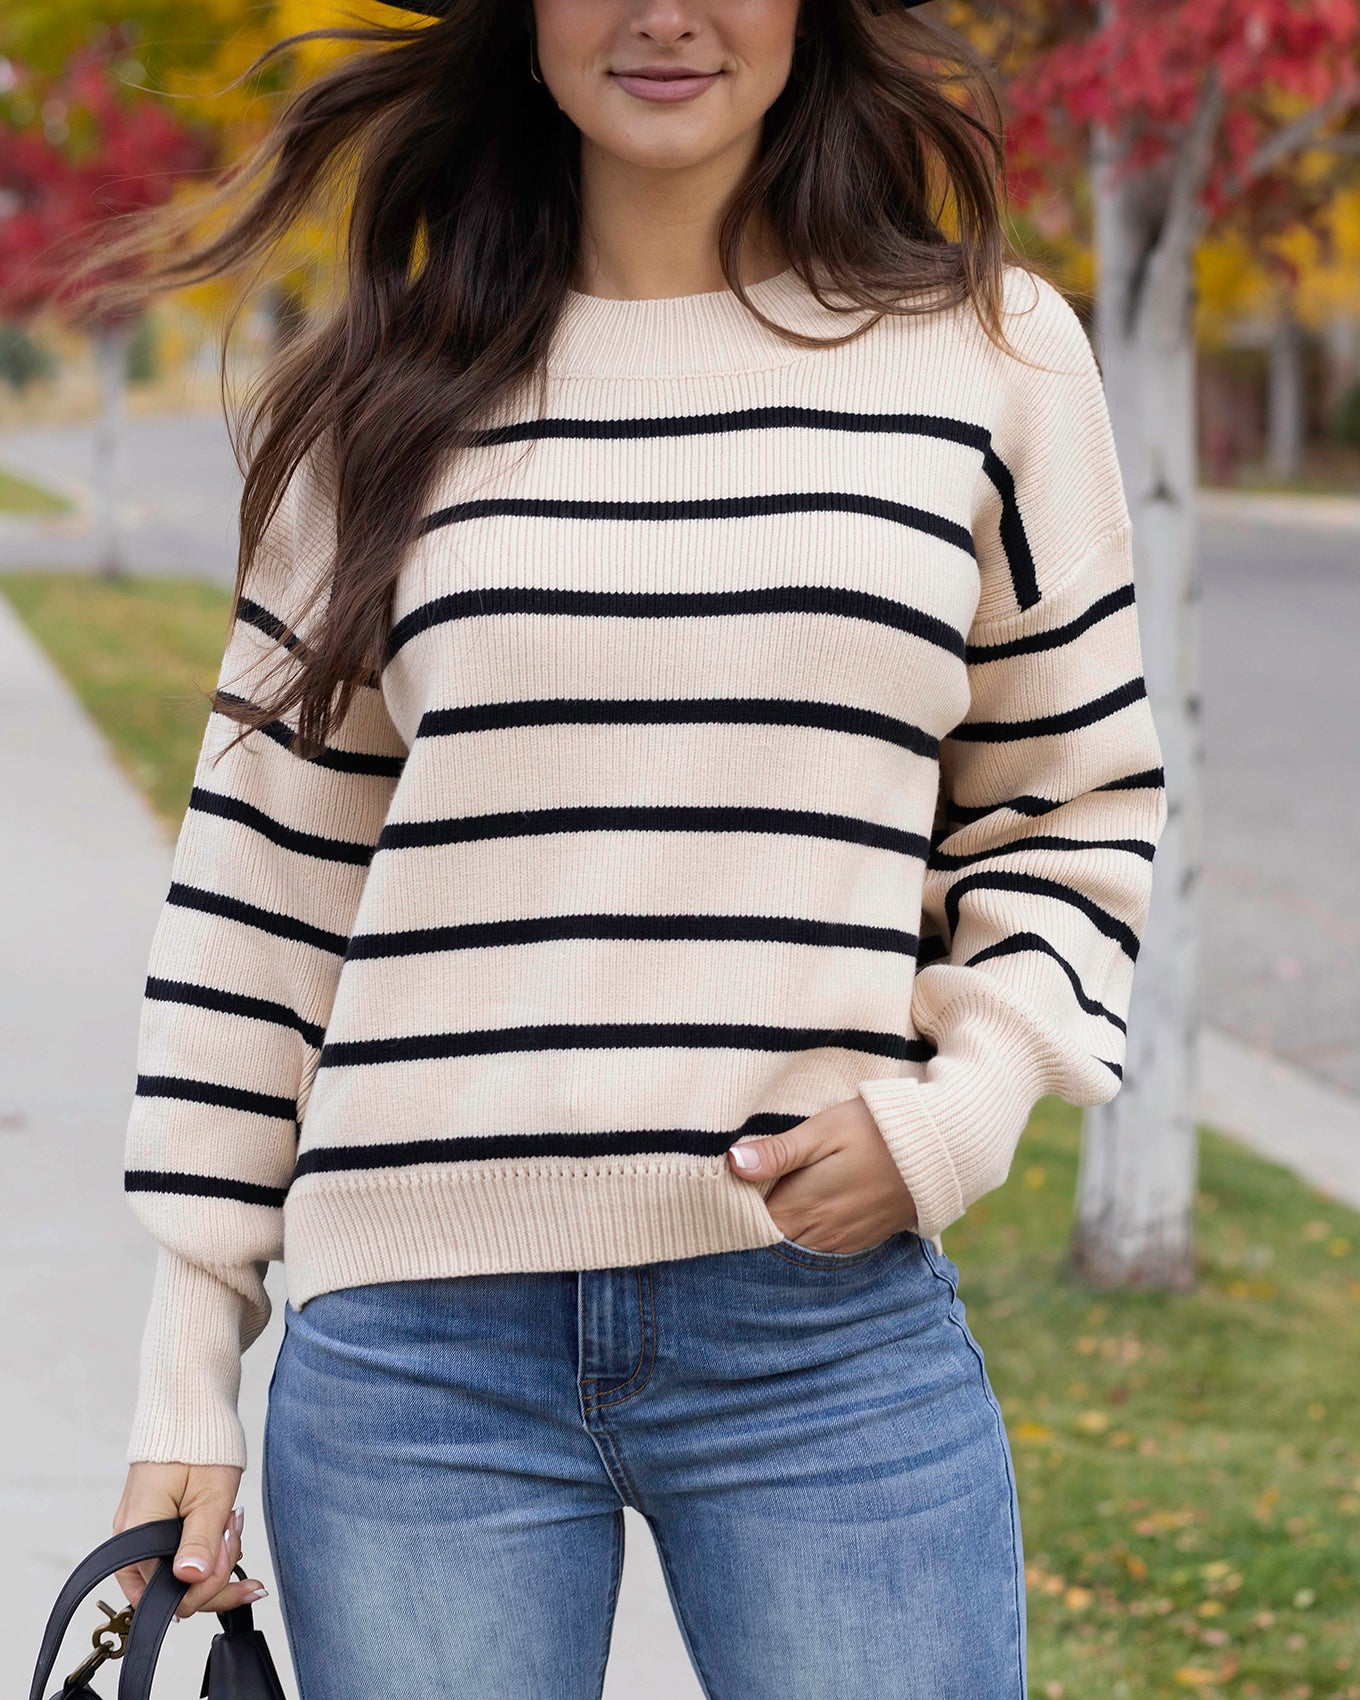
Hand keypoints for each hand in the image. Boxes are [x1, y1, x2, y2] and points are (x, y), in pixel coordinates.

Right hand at [113, 1462, 267, 1618]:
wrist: (190, 1413)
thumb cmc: (198, 1447)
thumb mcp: (210, 1497)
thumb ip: (199, 1542)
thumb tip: (191, 1579)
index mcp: (137, 1537)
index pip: (166, 1596)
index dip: (204, 1587)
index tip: (230, 1560)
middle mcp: (131, 1542)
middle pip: (172, 1591)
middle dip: (214, 1574)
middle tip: (234, 1538)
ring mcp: (141, 1536)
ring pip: (179, 1576)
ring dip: (214, 1561)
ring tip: (232, 1527)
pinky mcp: (154, 1528)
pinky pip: (178, 1556)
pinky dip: (205, 1552)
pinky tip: (225, 1533)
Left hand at [726, 1095, 917, 1252]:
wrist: (941, 1148)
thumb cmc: (876, 1130)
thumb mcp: (824, 1130)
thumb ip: (779, 1152)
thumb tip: (732, 1163)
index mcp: (804, 1206)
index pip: (751, 1226)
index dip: (734, 1213)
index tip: (721, 1195)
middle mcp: (821, 1233)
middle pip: (772, 1241)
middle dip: (753, 1225)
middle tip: (738, 1201)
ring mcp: (844, 1240)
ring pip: (797, 1247)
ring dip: (782, 1232)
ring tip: (769, 1206)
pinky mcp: (863, 1239)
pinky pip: (823, 1249)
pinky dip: (808, 1236)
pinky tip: (805, 1214)